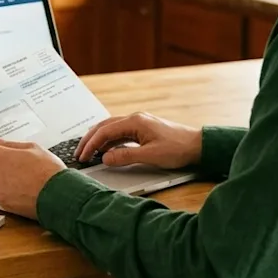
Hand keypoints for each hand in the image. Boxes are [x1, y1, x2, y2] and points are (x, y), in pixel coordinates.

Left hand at [0, 135, 64, 219]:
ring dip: (3, 174)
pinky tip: (25, 186)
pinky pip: (1, 191)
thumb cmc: (47, 170)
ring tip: (25, 174)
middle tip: (15, 159)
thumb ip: (9, 144)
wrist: (58, 196)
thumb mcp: (31, 148)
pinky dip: (8, 188)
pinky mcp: (3, 203)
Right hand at [75, 112, 202, 169]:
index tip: (82, 156)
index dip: (91, 144)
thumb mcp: (150, 156)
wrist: (198, 145)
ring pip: (111, 129)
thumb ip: (125, 156)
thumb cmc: (178, 148)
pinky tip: (106, 151)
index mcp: (135, 122)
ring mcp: (139, 124)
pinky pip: (120, 133)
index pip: (105, 131)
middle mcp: (135, 119)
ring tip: (88, 153)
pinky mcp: (143, 130)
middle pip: (104, 127)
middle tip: (79, 153)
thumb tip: (105, 158)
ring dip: (99, 140)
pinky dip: (109, 141)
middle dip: (90, 140)